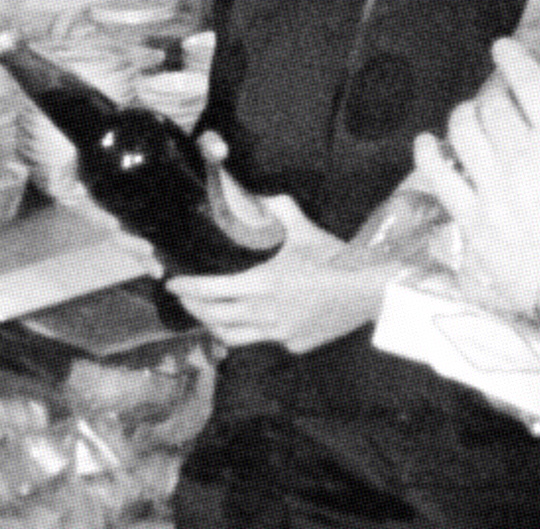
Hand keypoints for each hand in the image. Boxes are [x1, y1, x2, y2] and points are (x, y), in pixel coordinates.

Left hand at [166, 195, 402, 351]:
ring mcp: (278, 333)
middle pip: (214, 317)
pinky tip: (255, 322)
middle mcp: (263, 314)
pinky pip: (265, 340)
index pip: (211, 290)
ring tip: (209, 316)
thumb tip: (258, 194)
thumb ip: (278, 210)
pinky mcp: (294, 344)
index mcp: (260, 284)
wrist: (368, 291)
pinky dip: (253, 331)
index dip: (188, 288)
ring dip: (215, 326)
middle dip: (193, 308)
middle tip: (184, 298)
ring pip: (233, 337)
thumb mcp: (304, 229)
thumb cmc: (335, 258)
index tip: (172, 283)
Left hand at [416, 39, 539, 314]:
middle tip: (500, 101)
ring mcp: (491, 187)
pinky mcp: (471, 218)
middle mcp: (520, 155)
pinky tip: (428, 144)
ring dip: (465, 116)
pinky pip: (439, 177)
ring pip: (462, 132)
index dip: (512, 59)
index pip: (528, 82)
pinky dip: (429, 154)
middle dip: (494, 94)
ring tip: (471, 119)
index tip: (503, 49)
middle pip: (492, 105)